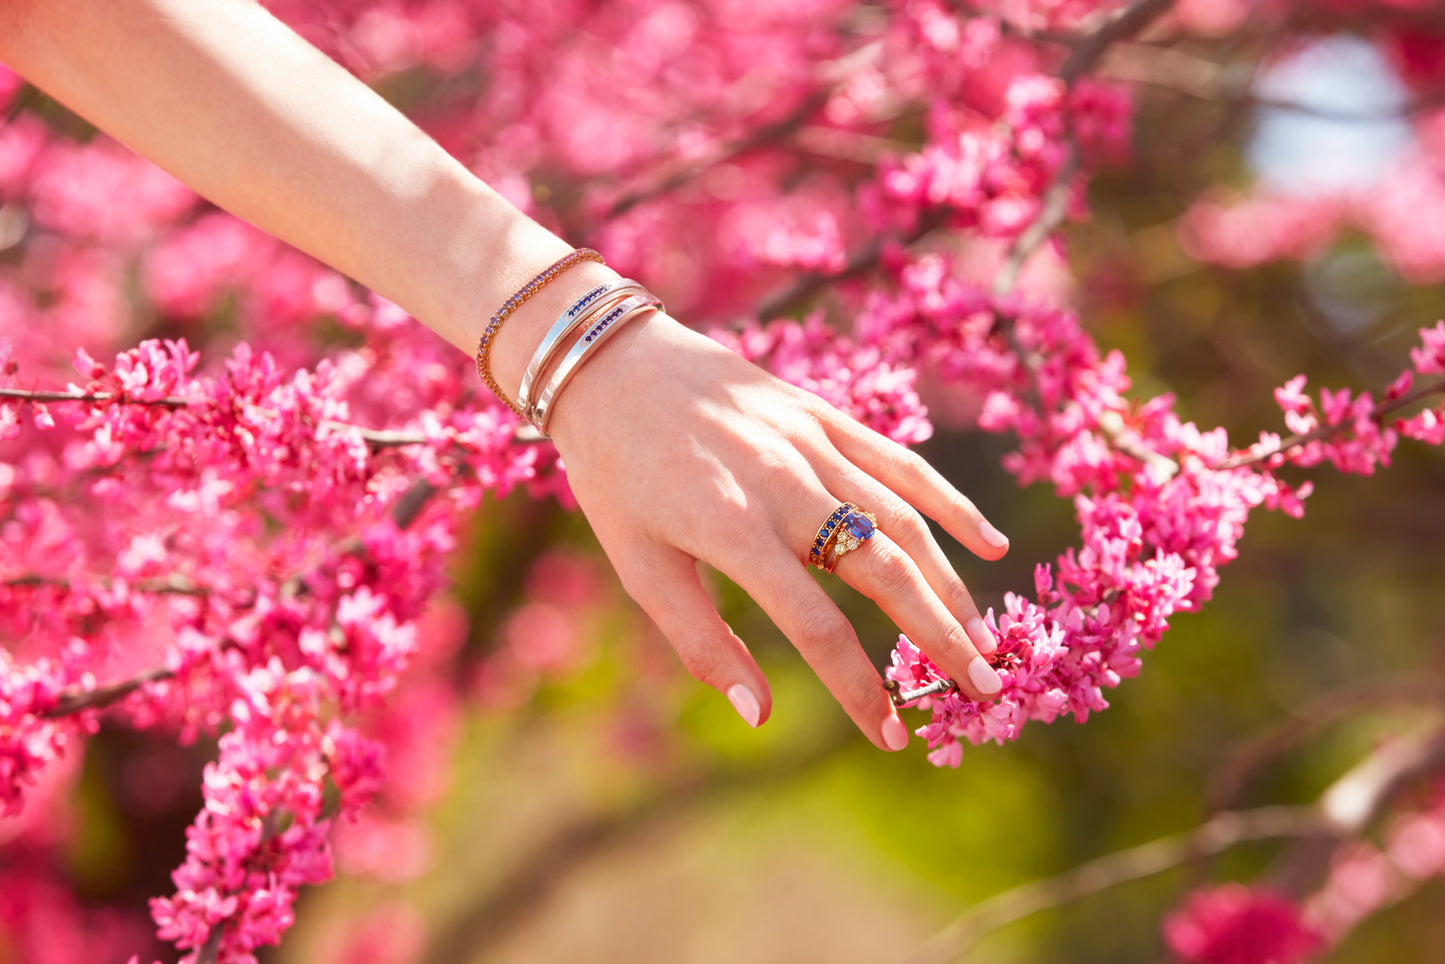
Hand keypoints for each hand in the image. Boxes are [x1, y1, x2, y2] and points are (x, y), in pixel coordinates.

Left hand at [547, 311, 1009, 750]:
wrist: (610, 363)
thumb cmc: (616, 477)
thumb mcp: (637, 566)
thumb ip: (701, 641)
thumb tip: (759, 717)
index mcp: (731, 529)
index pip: (817, 626)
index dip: (859, 689)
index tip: (890, 737)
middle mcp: (783, 484)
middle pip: (884, 572)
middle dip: (940, 637)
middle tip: (984, 689)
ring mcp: (810, 443)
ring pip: (902, 521)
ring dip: (952, 583)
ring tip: (987, 638)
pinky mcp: (823, 415)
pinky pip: (899, 463)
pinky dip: (949, 503)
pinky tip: (988, 545)